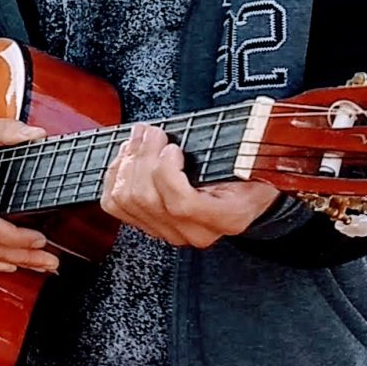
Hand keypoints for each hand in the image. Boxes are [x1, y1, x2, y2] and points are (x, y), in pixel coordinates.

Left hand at [99, 122, 280, 248]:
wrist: (247, 195)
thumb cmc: (249, 172)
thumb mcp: (251, 159)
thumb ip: (232, 150)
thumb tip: (200, 134)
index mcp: (227, 217)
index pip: (181, 204)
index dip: (166, 173)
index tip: (172, 147)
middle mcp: (196, 232)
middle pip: (147, 199)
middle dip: (142, 157)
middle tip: (150, 132)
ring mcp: (170, 233)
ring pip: (127, 201)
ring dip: (127, 163)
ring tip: (138, 139)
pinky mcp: (150, 226)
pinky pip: (116, 206)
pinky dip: (115, 176)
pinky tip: (126, 157)